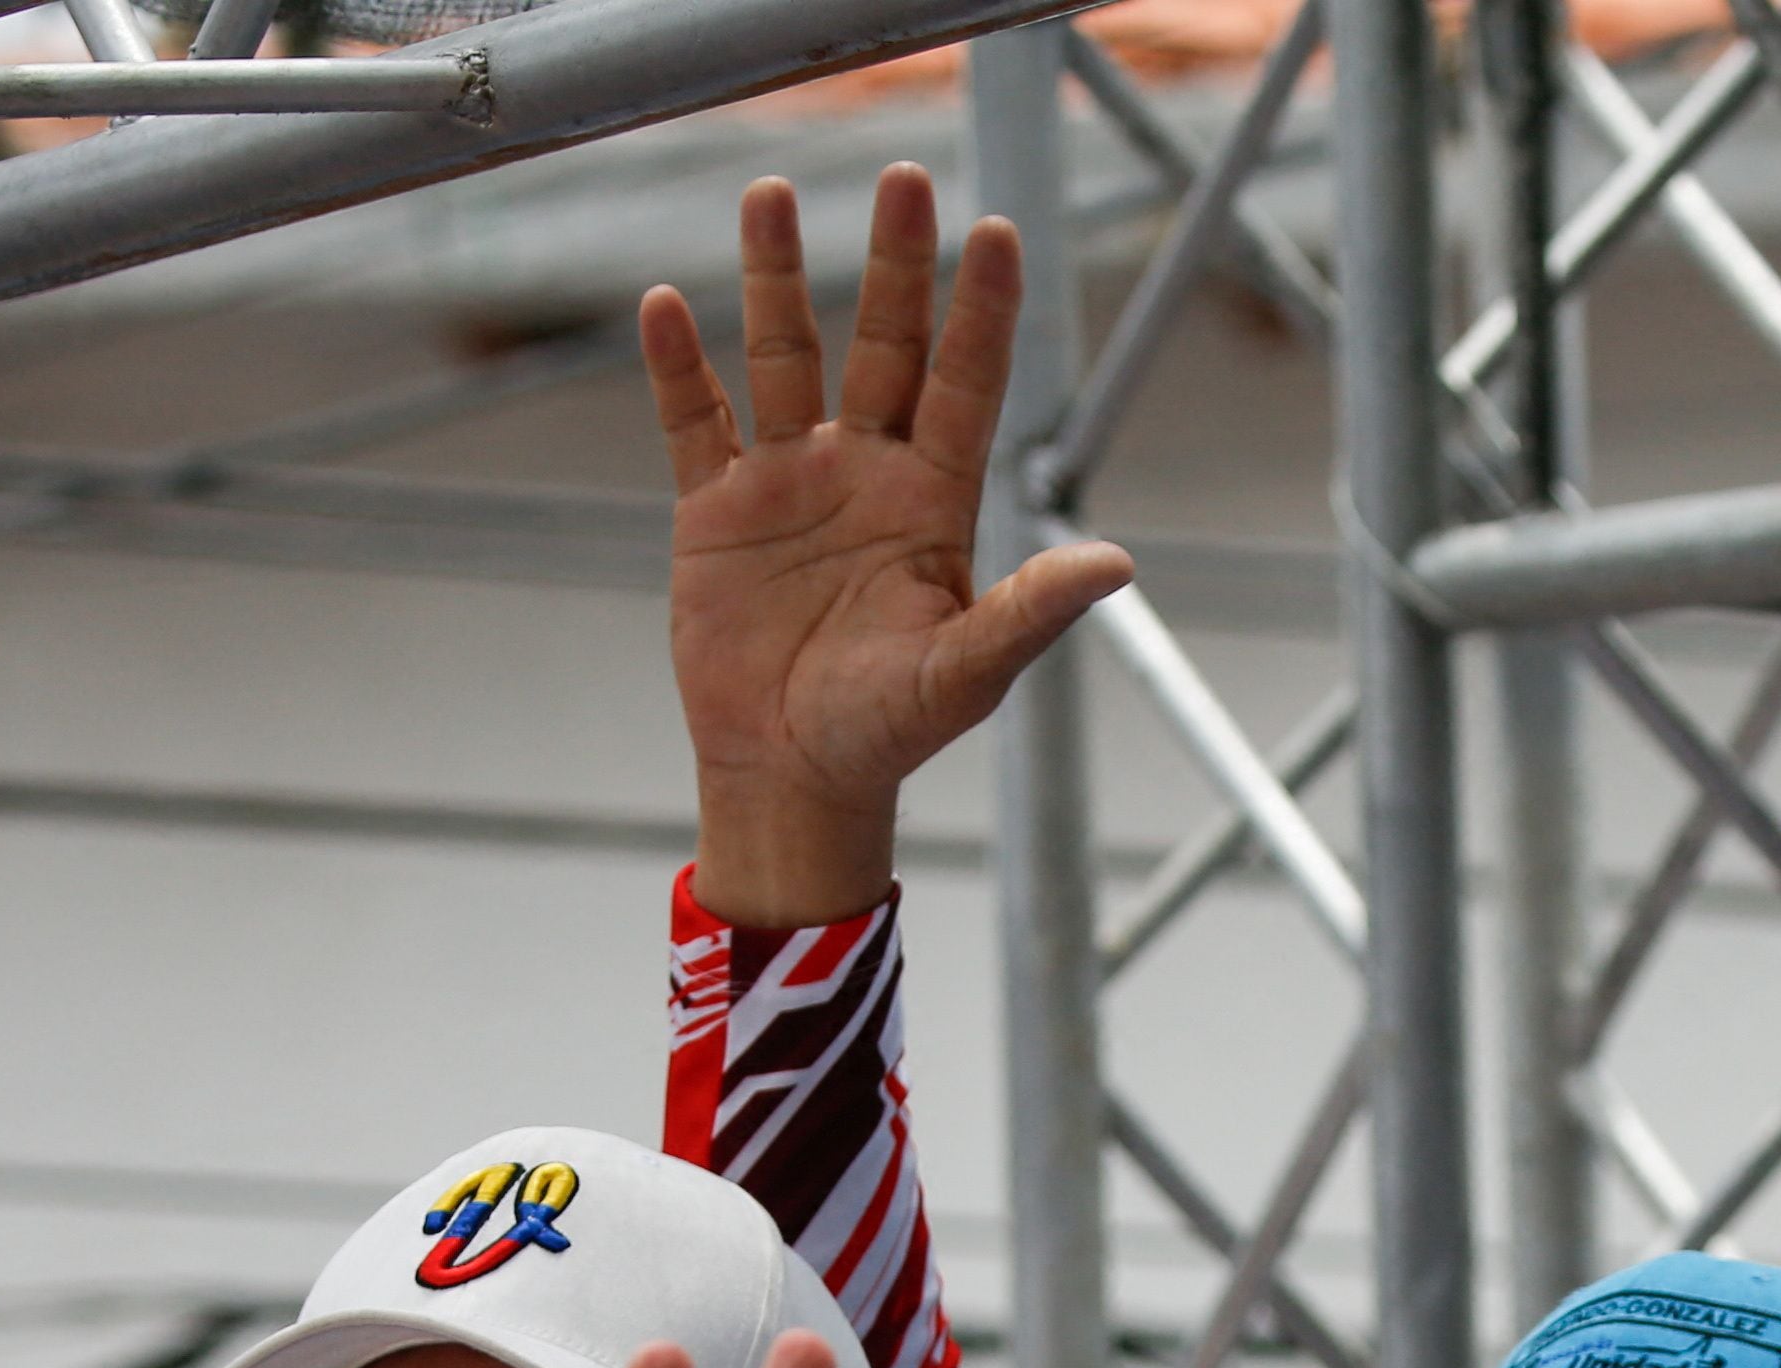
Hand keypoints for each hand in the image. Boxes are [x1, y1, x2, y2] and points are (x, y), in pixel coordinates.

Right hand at [651, 165, 1132, 927]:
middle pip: (883, 344)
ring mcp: (789, 481)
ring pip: (784, 357)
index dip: (981, 312)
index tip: (996, 233)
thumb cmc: (890, 731)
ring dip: (773, 278)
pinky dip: (677, 368)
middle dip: (894, 265)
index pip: (966, 383)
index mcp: (935, 500)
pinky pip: (696, 421)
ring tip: (769, 193)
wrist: (792, 775)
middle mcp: (866, 471)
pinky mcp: (715, 510)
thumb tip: (1116, 563)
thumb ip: (1031, 612)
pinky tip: (664, 307)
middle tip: (904, 179)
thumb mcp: (967, 673)